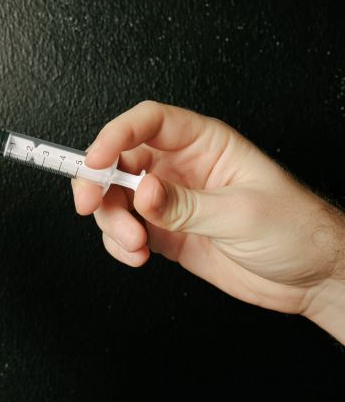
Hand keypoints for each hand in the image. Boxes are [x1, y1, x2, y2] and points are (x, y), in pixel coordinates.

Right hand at [72, 101, 344, 341]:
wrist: (312, 277)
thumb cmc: (296, 230)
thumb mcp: (243, 213)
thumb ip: (186, 204)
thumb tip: (142, 192)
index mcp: (203, 143)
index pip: (147, 123)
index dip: (115, 135)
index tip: (96, 160)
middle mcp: (180, 167)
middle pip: (120, 161)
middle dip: (98, 183)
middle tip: (90, 206)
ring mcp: (169, 201)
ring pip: (116, 199)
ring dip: (112, 222)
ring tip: (133, 244)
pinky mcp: (164, 232)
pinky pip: (125, 230)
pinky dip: (119, 244)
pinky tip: (135, 255)